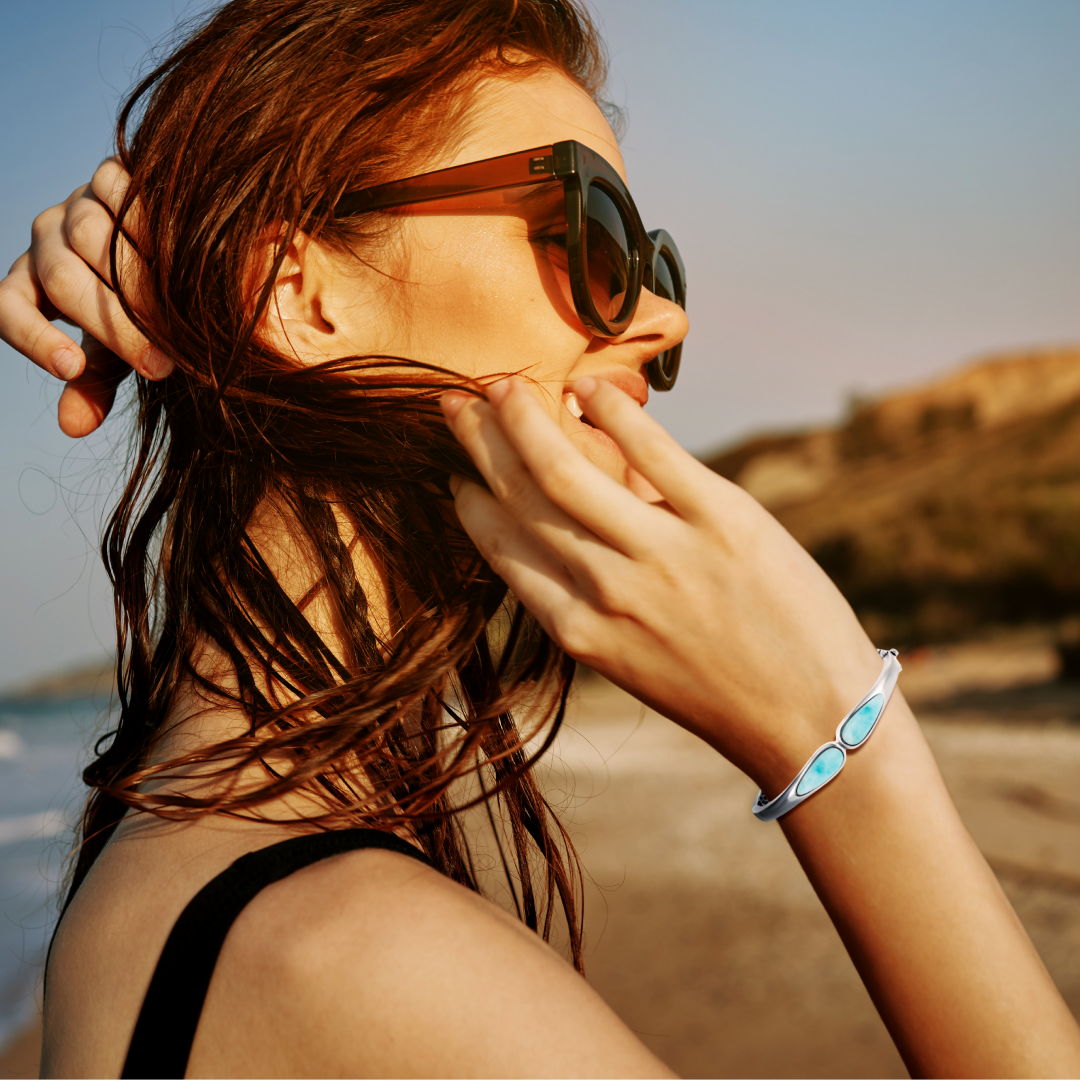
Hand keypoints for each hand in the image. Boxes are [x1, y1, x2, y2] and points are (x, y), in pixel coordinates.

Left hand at [0, 157, 169, 436]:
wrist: (175, 253)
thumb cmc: (136, 312)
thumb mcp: (114, 354)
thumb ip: (93, 383)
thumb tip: (71, 427)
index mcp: (31, 285)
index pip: (7, 308)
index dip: (34, 339)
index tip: (71, 369)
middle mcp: (46, 240)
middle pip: (61, 276)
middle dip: (111, 326)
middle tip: (159, 367)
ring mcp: (77, 204)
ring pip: (91, 237)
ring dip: (136, 282)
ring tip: (176, 319)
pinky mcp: (110, 176)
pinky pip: (121, 196)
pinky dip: (151, 229)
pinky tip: (185, 260)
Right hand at [440, 376, 881, 793]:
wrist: (812, 722)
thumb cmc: (722, 697)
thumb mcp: (636, 660)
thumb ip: (598, 594)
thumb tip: (585, 516)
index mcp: (579, 630)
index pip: (503, 549)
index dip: (472, 505)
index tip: (458, 476)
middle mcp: (607, 589)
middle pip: (523, 498)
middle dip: (480, 445)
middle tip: (456, 404)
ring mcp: (661, 553)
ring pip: (565, 470)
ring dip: (523, 419)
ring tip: (503, 385)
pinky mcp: (721, 519)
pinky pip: (651, 451)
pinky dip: (610, 412)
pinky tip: (586, 387)